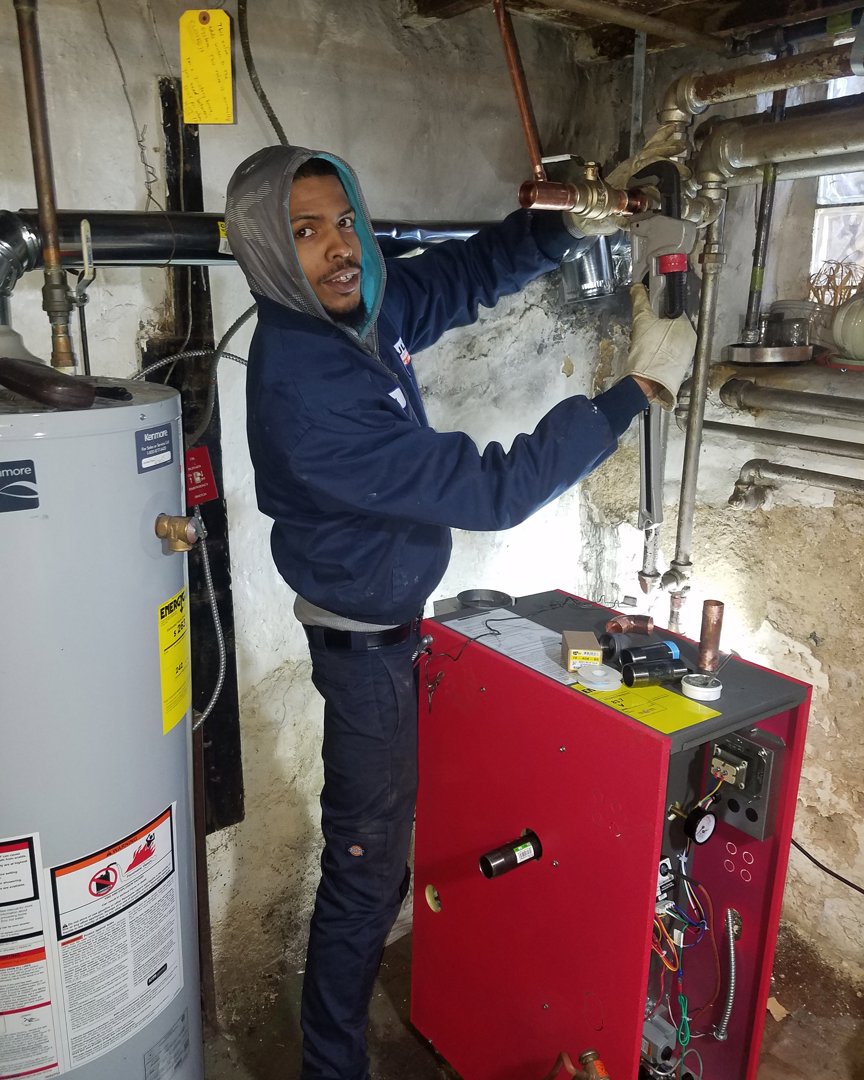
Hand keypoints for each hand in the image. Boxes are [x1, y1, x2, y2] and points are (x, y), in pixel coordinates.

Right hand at [624, 283, 696, 408]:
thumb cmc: (647, 350)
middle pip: (672, 328)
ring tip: (645, 347)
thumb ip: (640, 300)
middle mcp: (691, 341)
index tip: (649, 316)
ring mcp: (687, 357)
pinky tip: (650, 358)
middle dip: (658, 329)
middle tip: (644, 333)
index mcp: (687, 325)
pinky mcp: (680, 370)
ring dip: (658, 342)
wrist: (646, 383)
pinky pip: (670, 357)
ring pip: (670, 343)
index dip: (659, 311)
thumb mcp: (641, 320)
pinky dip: (660, 356)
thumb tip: (637, 287)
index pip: (674, 311)